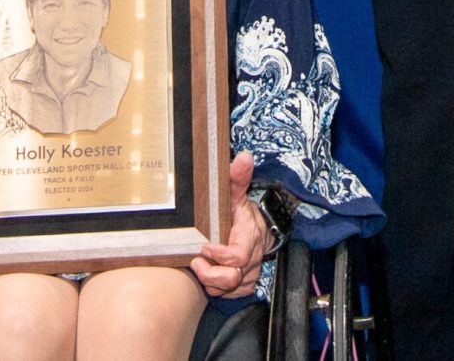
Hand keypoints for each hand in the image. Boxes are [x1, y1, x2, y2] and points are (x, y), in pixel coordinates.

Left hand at [191, 153, 269, 296]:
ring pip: (228, 290)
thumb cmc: (241, 212)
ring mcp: (249, 274)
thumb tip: (243, 157)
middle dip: (209, 273)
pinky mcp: (244, 285)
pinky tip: (208, 274)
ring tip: (199, 267)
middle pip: (231, 278)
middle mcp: (251, 259)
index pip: (237, 256)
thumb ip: (237, 177)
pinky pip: (230, 295)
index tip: (203, 246)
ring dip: (210, 281)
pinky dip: (217, 288)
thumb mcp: (236, 193)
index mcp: (249, 237)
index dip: (218, 255)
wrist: (259, 228)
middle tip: (194, 262)